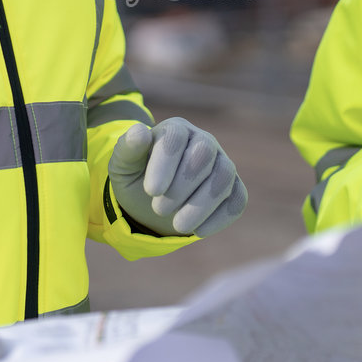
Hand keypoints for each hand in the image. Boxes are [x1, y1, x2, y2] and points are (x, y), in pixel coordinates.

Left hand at [108, 118, 247, 236]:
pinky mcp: (233, 189)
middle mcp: (203, 142)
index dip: (165, 164)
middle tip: (159, 209)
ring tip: (179, 226)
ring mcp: (222, 164)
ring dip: (201, 205)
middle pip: (204, 154)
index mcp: (176, 130)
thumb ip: (128, 149)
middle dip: (182, 186)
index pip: (176, 137)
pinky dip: (220, 217)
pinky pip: (238, 199)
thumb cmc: (137, 178)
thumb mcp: (123, 166)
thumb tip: (139, 132)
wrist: (151, 203)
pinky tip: (199, 231)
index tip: (151, 191)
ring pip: (223, 177)